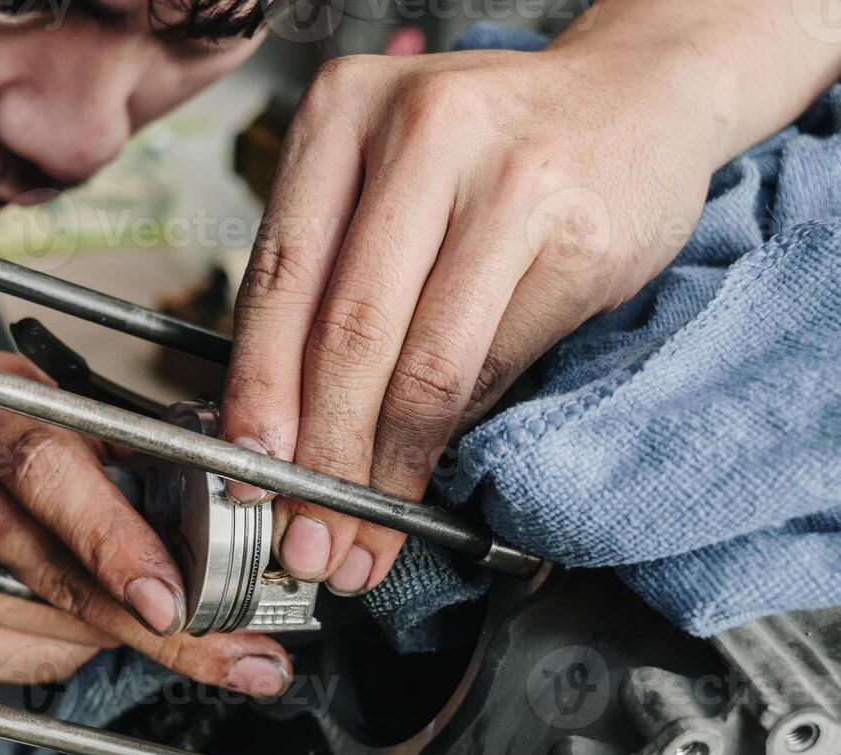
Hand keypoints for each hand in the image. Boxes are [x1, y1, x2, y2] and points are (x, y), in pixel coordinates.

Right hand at [0, 352, 290, 695]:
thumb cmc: (16, 435)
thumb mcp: (73, 411)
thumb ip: (135, 453)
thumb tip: (231, 517)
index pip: (47, 477)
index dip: (113, 542)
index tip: (173, 599)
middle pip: (63, 578)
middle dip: (165, 631)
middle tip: (245, 656)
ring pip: (68, 630)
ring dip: (138, 632)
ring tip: (173, 615)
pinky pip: (47, 658)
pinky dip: (93, 646)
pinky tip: (96, 616)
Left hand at [221, 44, 720, 593]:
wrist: (633, 96)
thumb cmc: (485, 148)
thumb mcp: (381, 175)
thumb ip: (326, 272)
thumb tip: (274, 428)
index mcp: (343, 112)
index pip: (279, 277)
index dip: (256, 390)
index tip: (244, 469)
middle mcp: (420, 132)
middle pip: (348, 332)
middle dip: (320, 457)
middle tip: (306, 535)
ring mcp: (507, 182)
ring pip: (423, 366)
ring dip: (387, 472)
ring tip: (364, 536)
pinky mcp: (578, 237)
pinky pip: (494, 366)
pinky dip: (452, 438)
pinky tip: (427, 475)